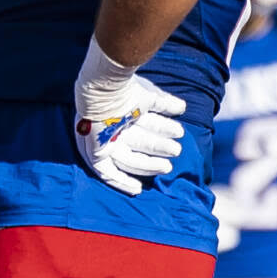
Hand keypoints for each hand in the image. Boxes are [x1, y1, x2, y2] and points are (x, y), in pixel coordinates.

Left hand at [73, 43, 185, 196]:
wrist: (104, 91)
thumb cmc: (125, 88)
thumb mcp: (149, 96)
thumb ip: (165, 103)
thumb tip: (182, 108)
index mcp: (124, 111)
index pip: (146, 124)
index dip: (161, 130)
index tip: (178, 134)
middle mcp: (112, 126)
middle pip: (139, 142)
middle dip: (159, 147)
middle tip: (177, 150)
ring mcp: (102, 140)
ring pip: (129, 158)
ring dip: (149, 164)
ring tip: (169, 165)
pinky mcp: (94, 153)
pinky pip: (107, 173)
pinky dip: (122, 182)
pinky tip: (137, 189)